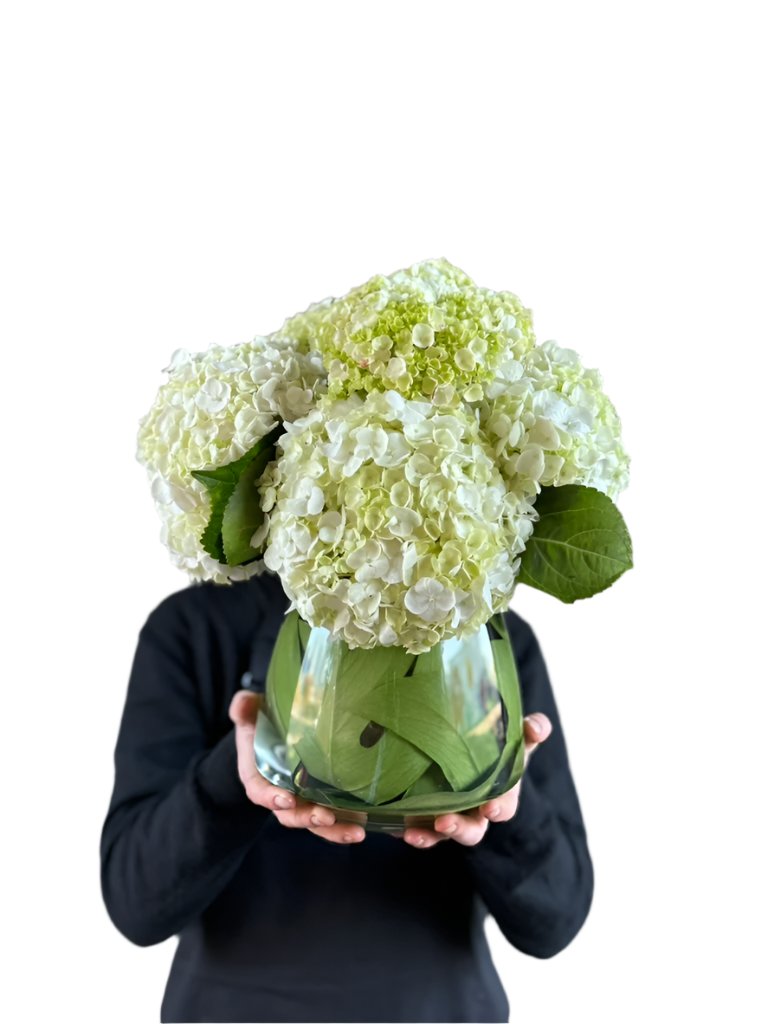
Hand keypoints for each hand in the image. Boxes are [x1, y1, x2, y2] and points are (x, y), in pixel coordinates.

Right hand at [228, 690, 365, 844]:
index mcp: (258, 777)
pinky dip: (346, 824)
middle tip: (326, 817)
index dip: (271, 798)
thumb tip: (243, 703)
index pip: (260, 792)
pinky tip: (364, 825)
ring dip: (334, 830)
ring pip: (314, 823)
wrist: (273, 733)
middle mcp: (279, 795)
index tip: (286, 799)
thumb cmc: (260, 724)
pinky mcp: (319, 800)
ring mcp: (301, 801)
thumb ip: (244, 709)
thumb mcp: (250, 714)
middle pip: (290, 815)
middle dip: (307, 818)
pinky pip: (331, 817)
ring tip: (356, 833)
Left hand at [401, 712, 552, 848]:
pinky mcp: (426, 818)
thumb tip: (539, 728)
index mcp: (500, 797)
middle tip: (444, 822)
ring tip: (411, 832)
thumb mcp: (514, 737)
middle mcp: (475, 814)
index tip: (491, 808)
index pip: (503, 809)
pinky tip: (394, 827)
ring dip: (427, 836)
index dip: (498, 810)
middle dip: (459, 829)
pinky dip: (406, 830)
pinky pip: (416, 829)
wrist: (470, 750)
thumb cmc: (496, 748)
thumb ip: (529, 731)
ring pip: (440, 835)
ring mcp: (450, 818)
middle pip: (471, 831)